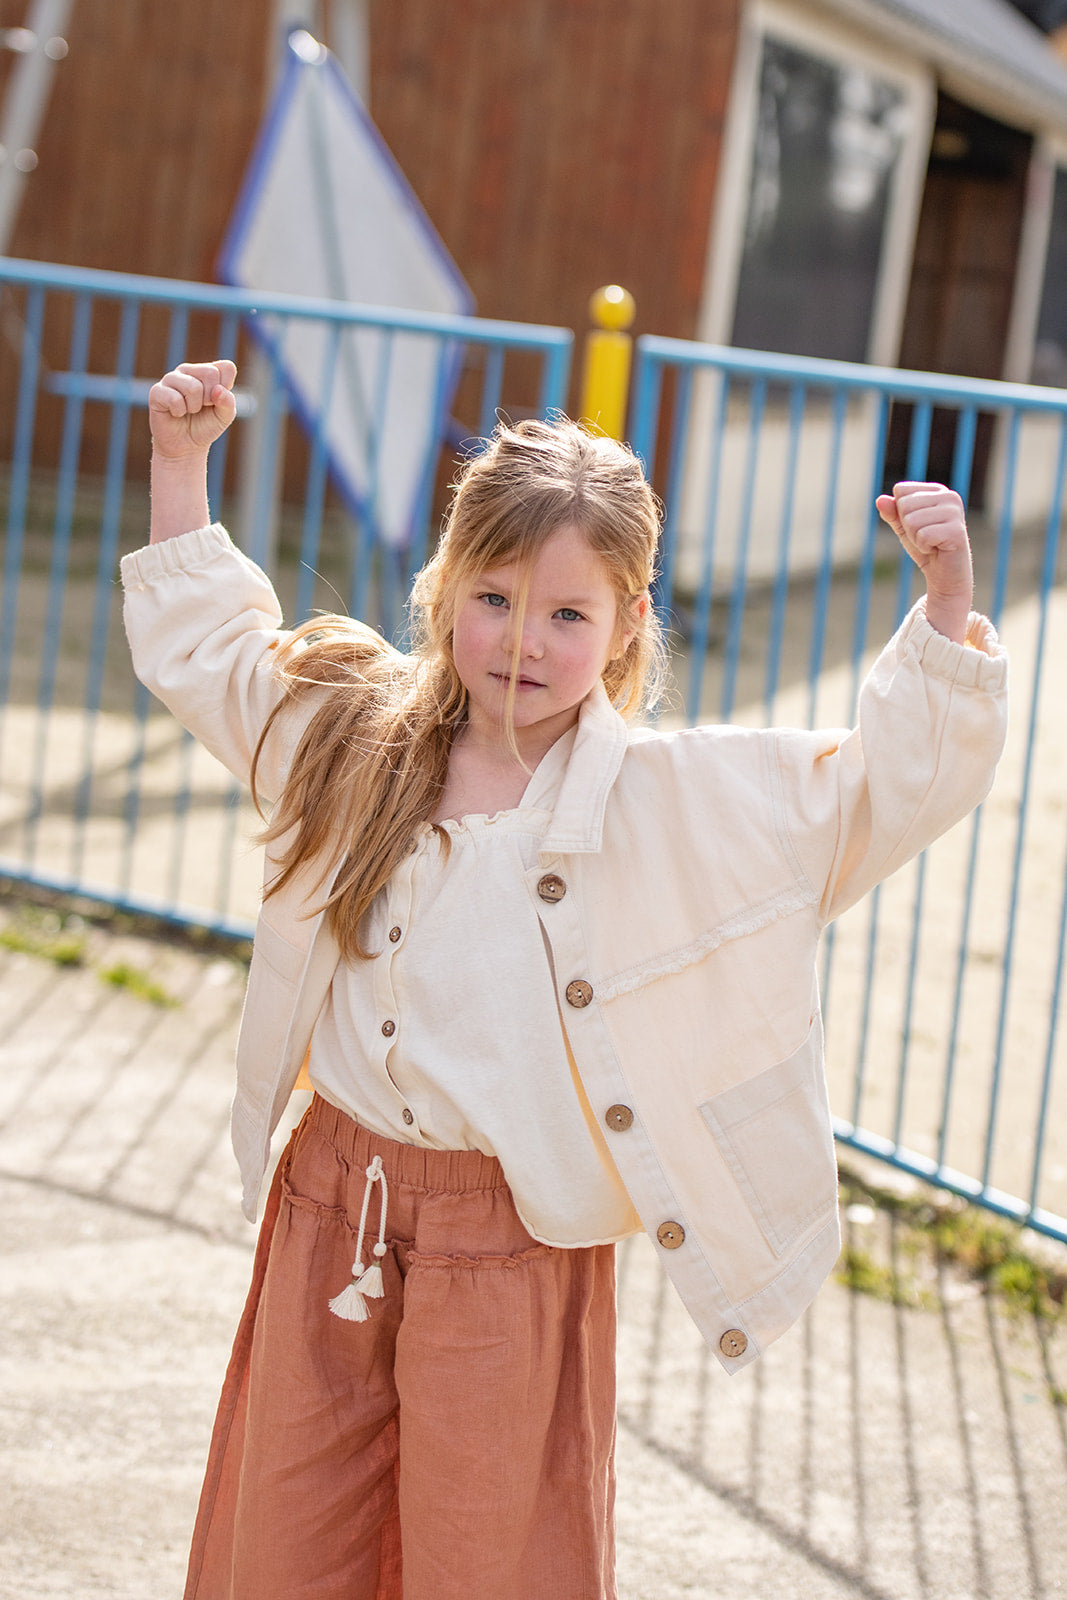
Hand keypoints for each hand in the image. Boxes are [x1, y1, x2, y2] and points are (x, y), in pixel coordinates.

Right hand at [148, 360, 237, 459]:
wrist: (185, 447)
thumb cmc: (205, 427)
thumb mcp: (224, 417)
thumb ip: (228, 402)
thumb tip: (218, 390)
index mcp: (207, 371)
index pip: (226, 368)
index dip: (226, 389)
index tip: (216, 401)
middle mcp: (189, 370)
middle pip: (210, 373)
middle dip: (210, 398)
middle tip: (201, 408)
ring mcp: (171, 378)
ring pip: (193, 386)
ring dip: (194, 407)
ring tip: (188, 411)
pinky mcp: (157, 391)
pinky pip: (174, 398)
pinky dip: (179, 412)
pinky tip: (176, 413)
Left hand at [875, 481, 973, 642]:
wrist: (944, 576)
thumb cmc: (925, 548)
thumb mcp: (903, 528)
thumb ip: (891, 513)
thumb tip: (880, 500)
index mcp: (937, 491)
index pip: (901, 490)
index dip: (901, 513)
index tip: (918, 525)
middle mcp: (950, 497)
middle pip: (904, 505)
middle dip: (908, 527)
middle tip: (925, 538)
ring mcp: (955, 513)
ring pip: (911, 521)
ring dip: (915, 538)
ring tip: (931, 544)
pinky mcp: (957, 531)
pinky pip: (922, 535)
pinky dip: (923, 547)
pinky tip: (936, 550)